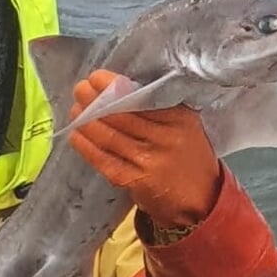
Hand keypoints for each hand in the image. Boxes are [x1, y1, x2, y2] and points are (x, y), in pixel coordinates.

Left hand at [67, 70, 222, 228]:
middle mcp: (165, 138)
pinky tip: (76, 135)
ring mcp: (148, 161)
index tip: (97, 77)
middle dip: (95, 100)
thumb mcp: (186, 126)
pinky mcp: (133, 181)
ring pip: (109, 136)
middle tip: (80, 89)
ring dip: (86, 121)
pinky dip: (86, 146)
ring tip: (76, 109)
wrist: (200, 200)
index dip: (114, 86)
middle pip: (121, 115)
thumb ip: (160, 108)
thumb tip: (117, 87)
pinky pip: (103, 159)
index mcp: (179, 119)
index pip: (141, 97)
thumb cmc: (188, 156)